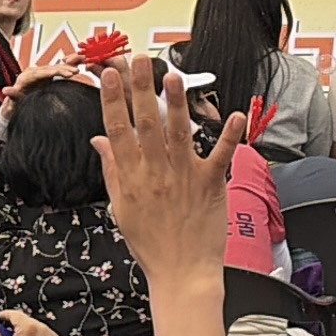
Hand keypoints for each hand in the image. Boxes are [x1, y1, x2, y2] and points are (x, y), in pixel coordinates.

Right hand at [92, 58, 233, 285]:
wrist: (181, 274)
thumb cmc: (150, 244)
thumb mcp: (121, 207)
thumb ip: (112, 170)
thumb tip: (99, 140)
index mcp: (131, 178)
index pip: (118, 131)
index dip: (113, 101)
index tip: (110, 75)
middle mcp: (155, 174)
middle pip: (146, 125)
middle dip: (140, 90)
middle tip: (138, 60)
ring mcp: (183, 178)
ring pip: (178, 134)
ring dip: (176, 104)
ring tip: (172, 76)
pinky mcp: (210, 186)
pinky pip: (220, 157)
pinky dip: (229, 136)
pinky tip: (236, 114)